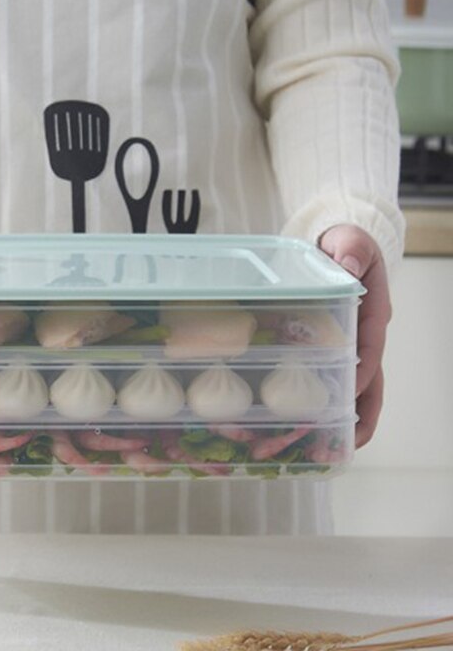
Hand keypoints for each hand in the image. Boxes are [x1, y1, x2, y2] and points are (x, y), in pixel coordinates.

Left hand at [318, 224, 390, 447]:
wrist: (335, 245)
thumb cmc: (344, 244)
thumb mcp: (350, 238)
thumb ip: (351, 248)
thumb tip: (348, 265)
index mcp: (372, 311)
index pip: (371, 343)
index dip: (364, 367)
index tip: (352, 387)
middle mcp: (366, 333)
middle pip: (372, 377)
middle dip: (366, 410)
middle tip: (352, 440)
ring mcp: (351, 344)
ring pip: (358, 385)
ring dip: (351, 415)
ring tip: (336, 446)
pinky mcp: (333, 347)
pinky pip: (334, 376)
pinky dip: (328, 398)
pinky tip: (313, 420)